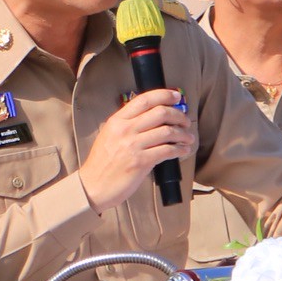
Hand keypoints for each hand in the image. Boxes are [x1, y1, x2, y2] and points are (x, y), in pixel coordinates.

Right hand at [77, 89, 196, 211]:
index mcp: (117, 120)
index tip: (176, 97)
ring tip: (188, 138)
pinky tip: (183, 150)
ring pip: (167, 132)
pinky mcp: (140, 162)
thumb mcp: (110, 135)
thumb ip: (127, 124)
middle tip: (185, 121)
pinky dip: (179, 149)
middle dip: (179, 116)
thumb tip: (153, 116)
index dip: (164, 95)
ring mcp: (133, 146)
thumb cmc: (103, 163)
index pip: (144, 100)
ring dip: (183, 134)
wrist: (93, 186)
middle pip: (160, 113)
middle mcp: (125, 130)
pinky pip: (167, 151)